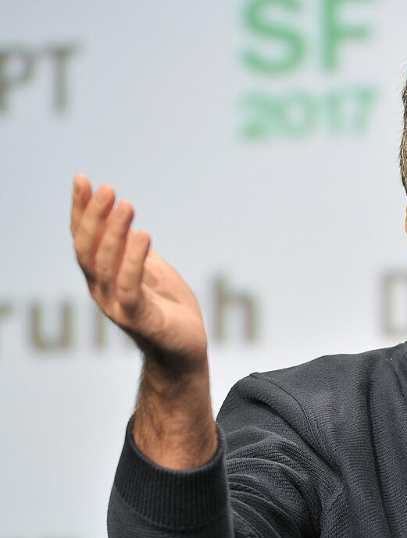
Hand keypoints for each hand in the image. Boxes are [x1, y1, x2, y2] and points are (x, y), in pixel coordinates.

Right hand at [71, 175, 207, 371]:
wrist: (185, 348)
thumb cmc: (168, 307)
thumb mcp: (150, 269)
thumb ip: (132, 248)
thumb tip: (120, 217)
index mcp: (101, 276)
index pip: (83, 239)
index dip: (81, 210)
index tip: (83, 180)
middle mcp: (101, 290)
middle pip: (88, 249)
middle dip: (94, 217)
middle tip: (108, 189)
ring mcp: (117, 306)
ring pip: (106, 265)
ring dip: (114, 233)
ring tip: (126, 205)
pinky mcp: (139, 319)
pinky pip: (129, 287)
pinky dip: (133, 261)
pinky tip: (143, 235)